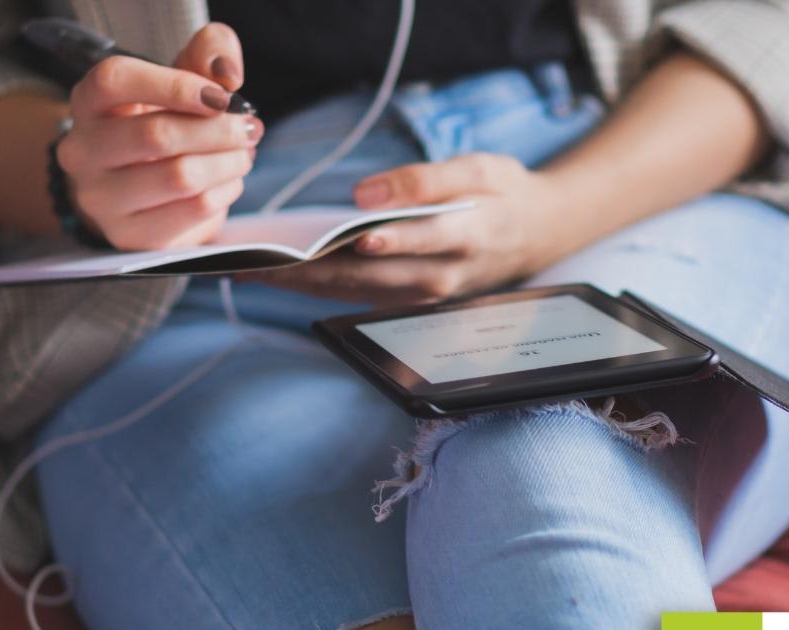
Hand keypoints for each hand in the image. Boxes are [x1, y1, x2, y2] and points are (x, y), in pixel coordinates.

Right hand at [58, 23, 260, 249]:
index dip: (175, 85)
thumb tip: (226, 70)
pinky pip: (194, 211)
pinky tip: (229, 181)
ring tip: (243, 154)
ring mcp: (101, 199)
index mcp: (89, 102)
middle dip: (219, 130)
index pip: (116, 80)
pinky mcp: (130, 236)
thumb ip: (205, 56)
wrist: (137, 189)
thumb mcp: (178, 82)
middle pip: (157, 135)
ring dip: (228, 163)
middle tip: (249, 128)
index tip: (220, 96)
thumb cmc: (160, 123)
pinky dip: (225, 192)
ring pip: (181, 177)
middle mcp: (82, 151)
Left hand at [255, 153, 565, 303]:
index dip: (383, 241)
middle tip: (259, 259)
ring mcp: (423, 295)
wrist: (536, 232)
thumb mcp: (479, 169)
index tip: (347, 237)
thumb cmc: (502, 193)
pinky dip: (316, 286)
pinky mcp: (409, 300)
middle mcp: (441, 276)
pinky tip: (281, 272)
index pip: (417, 242)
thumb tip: (365, 195)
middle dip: (312, 269)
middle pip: (369, 276)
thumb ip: (426, 181)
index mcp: (465, 236)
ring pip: (354, 292)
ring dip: (303, 283)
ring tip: (252, 268)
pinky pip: (355, 296)